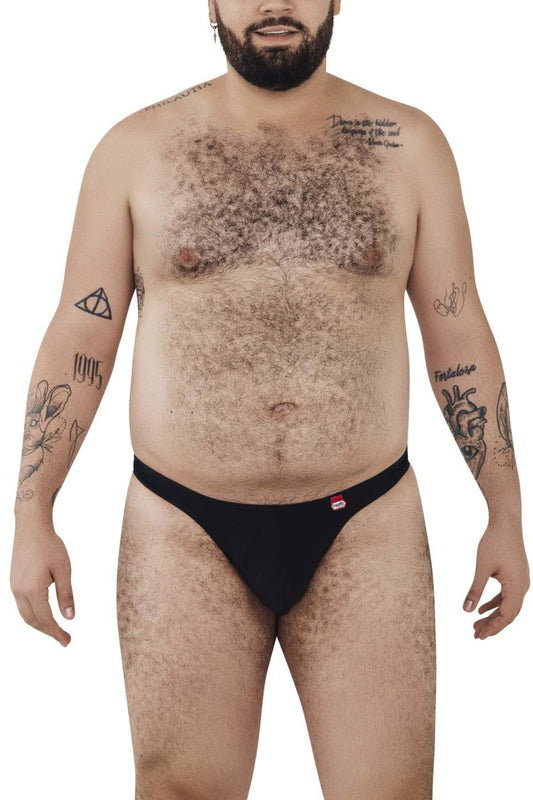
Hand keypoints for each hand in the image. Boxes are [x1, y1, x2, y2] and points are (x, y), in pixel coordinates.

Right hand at [10, 523, 74, 646]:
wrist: (31, 527)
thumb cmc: (50, 546)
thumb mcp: (63, 570)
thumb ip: (66, 595)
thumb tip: (69, 617)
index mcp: (33, 590)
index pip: (45, 620)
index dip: (56, 633)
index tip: (67, 641)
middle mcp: (19, 591)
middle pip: (33, 621)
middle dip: (48, 631)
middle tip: (64, 638)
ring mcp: (14, 587)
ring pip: (25, 614)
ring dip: (39, 625)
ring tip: (55, 629)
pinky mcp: (14, 581)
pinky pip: (22, 605)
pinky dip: (33, 614)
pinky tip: (43, 613)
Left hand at [463, 522, 529, 638]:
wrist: (506, 523)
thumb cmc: (494, 543)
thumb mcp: (482, 568)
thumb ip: (475, 590)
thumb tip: (466, 610)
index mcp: (517, 586)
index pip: (507, 615)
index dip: (494, 628)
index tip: (480, 636)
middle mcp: (523, 586)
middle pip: (508, 613)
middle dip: (492, 625)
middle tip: (475, 635)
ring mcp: (521, 581)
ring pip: (507, 605)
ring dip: (492, 615)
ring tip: (476, 625)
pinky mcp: (516, 576)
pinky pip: (506, 596)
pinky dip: (494, 604)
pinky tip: (480, 610)